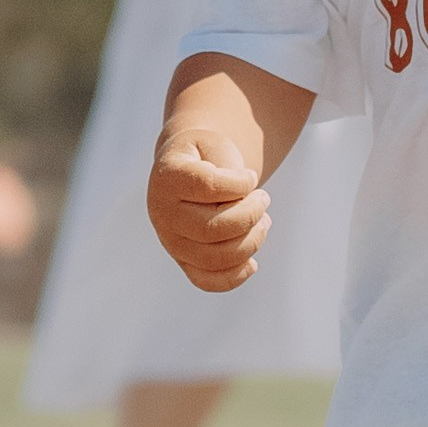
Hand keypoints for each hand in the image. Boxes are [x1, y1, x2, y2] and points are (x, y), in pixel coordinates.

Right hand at [147, 126, 268, 292]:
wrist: (188, 169)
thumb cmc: (207, 156)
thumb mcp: (215, 145)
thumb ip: (229, 167)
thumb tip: (243, 202)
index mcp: (168, 178)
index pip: (208, 186)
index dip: (240, 184)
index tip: (251, 176)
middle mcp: (163, 213)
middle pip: (213, 229)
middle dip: (251, 215)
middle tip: (264, 199)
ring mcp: (171, 241)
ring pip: (215, 257)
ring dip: (251, 241)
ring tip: (263, 221)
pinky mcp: (183, 261)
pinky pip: (207, 281)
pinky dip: (235, 276)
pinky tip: (252, 262)